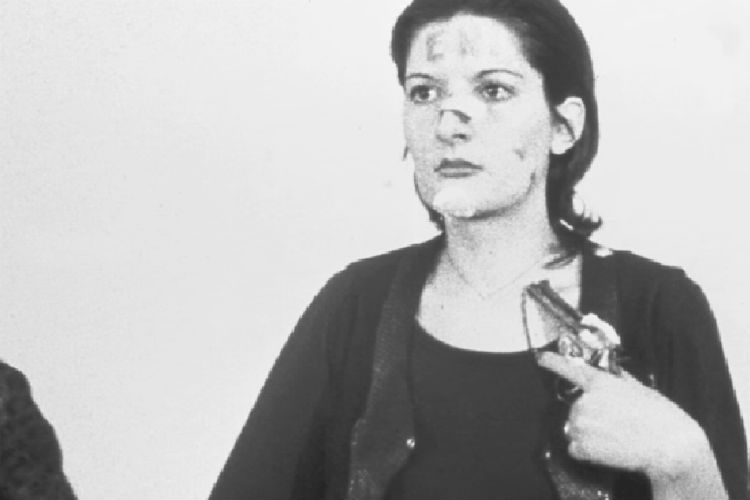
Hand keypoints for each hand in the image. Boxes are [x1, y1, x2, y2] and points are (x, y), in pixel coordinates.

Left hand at [537, 352, 711, 482]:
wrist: (670, 446)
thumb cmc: (660, 414)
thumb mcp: (638, 388)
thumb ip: (617, 379)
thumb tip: (607, 370)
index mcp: (599, 383)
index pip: (569, 369)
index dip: (553, 362)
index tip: (540, 357)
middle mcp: (584, 402)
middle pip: (575, 407)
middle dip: (589, 414)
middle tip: (614, 423)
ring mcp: (581, 425)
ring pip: (573, 428)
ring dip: (587, 433)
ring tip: (614, 438)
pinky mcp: (582, 447)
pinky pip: (575, 448)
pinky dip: (587, 451)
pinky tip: (608, 450)